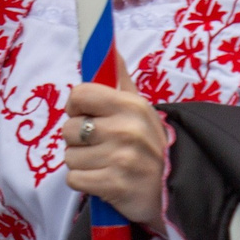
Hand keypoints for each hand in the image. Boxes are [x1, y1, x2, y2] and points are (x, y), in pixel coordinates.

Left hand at [63, 73, 166, 226]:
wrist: (170, 190)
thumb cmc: (147, 145)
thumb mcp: (140, 109)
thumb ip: (119, 80)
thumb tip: (110, 49)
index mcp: (131, 105)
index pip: (79, 94)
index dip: (76, 107)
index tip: (86, 115)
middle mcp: (127, 129)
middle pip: (69, 129)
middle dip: (79, 140)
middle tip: (101, 146)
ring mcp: (121, 159)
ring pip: (70, 157)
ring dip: (82, 163)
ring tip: (105, 164)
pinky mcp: (114, 186)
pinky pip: (74, 179)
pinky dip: (84, 182)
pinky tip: (103, 180)